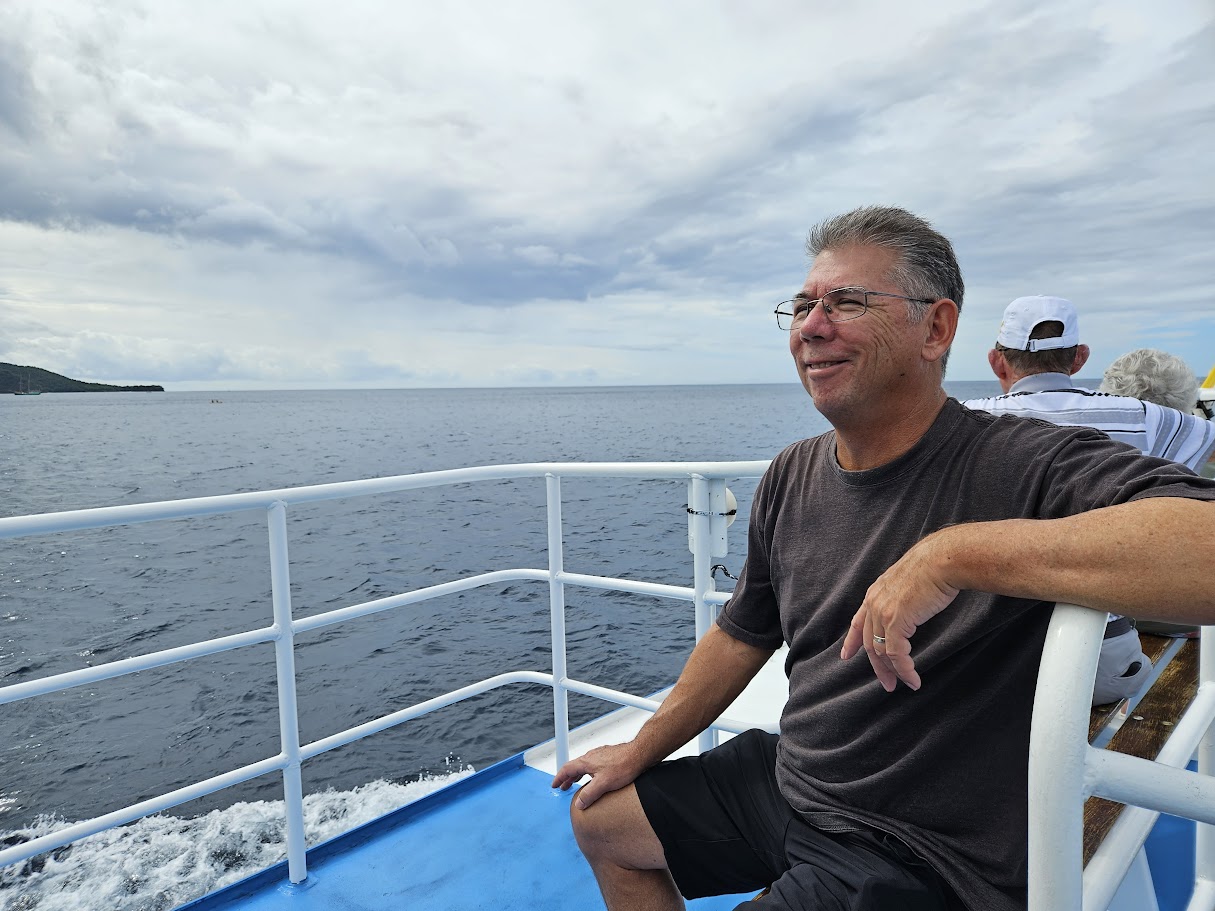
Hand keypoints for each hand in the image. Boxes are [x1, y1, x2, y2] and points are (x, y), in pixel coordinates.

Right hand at [552, 742, 646, 809]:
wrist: (639, 754)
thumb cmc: (623, 766)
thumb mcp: (603, 784)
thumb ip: (589, 794)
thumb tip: (579, 803)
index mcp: (586, 762)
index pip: (566, 769)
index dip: (559, 778)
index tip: (554, 784)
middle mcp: (591, 756)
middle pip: (574, 767)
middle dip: (567, 778)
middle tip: (564, 787)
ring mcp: (600, 755)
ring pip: (584, 765)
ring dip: (578, 774)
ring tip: (577, 783)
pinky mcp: (608, 756)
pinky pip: (593, 764)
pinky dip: (588, 772)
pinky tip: (595, 777)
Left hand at [840, 535, 959, 691]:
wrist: (941, 560)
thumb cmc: (933, 567)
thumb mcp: (908, 582)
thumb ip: (902, 597)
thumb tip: (911, 607)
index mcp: (875, 593)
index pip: (858, 622)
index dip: (852, 641)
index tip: (846, 655)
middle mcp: (874, 603)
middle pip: (869, 643)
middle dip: (878, 666)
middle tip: (887, 684)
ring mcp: (882, 613)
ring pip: (881, 652)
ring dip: (894, 671)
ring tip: (905, 684)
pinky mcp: (896, 621)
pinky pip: (896, 654)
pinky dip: (904, 670)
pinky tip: (913, 679)